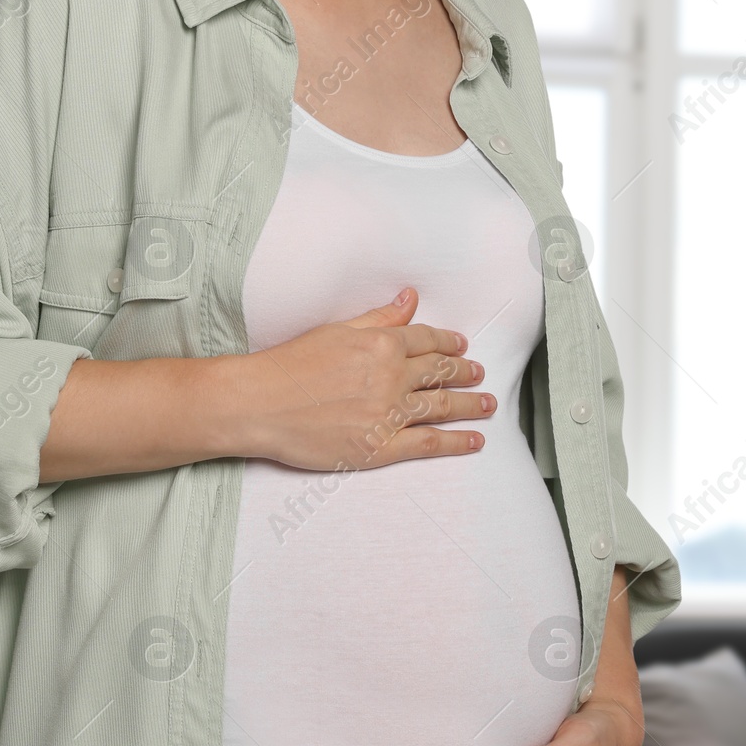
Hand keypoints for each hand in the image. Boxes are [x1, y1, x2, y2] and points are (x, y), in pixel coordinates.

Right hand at [241, 287, 492, 469]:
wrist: (257, 404)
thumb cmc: (288, 365)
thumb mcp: (336, 330)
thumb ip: (378, 318)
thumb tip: (409, 298)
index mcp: (381, 344)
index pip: (427, 341)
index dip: (449, 343)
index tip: (462, 347)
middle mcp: (392, 377)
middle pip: (441, 373)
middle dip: (465, 372)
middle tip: (480, 374)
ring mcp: (389, 413)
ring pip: (443, 406)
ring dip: (472, 404)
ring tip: (488, 404)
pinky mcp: (380, 447)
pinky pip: (429, 443)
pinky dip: (457, 442)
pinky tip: (475, 441)